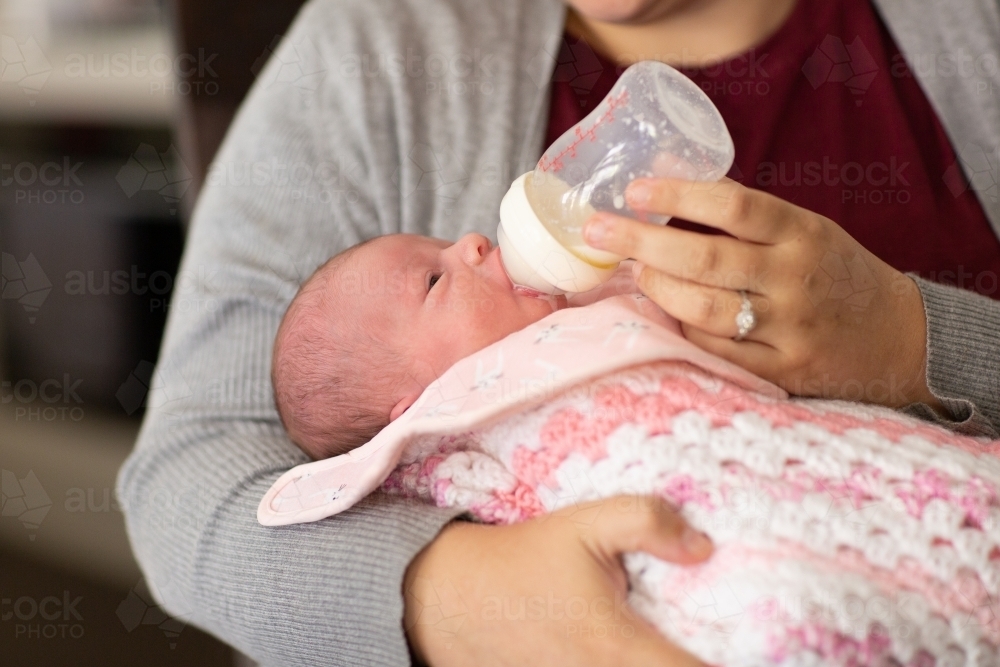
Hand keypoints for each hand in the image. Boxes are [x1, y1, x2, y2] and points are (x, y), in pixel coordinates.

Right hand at [404, 496, 713, 666]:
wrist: (450, 599)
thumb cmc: (523, 559)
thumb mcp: (583, 524)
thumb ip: (646, 522)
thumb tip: (704, 545)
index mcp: (619, 649)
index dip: (738, 665)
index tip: (764, 646)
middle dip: (700, 662)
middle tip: (727, 642)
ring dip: (670, 665)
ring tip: (684, 643)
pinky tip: (650, 651)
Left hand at [583, 178, 942, 410]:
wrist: (900, 338)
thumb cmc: (834, 273)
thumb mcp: (805, 229)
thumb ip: (745, 213)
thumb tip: (669, 173)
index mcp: (803, 233)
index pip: (734, 207)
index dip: (679, 195)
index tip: (635, 189)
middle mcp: (795, 279)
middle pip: (705, 260)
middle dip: (641, 243)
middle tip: (598, 230)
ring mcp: (788, 329)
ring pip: (703, 310)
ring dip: (657, 288)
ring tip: (636, 271)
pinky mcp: (781, 371)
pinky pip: (715, 350)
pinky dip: (683, 329)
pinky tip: (668, 313)